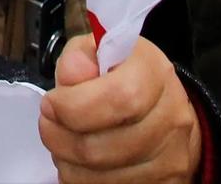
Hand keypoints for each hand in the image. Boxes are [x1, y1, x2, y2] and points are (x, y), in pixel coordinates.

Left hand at [39, 34, 200, 182]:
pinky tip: (78, 162)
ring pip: (110, 177)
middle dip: (63, 139)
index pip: (119, 98)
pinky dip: (87, 180)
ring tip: (60, 143)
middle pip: (108, 146)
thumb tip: (70, 76)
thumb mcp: (96, 50)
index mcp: (154, 72)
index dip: (75, 107)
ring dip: (71, 163)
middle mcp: (172, 116)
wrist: (162, 106)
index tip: (50, 104)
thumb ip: (78, 57)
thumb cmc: (120, 73)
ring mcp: (174, 156)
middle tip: (47, 126)